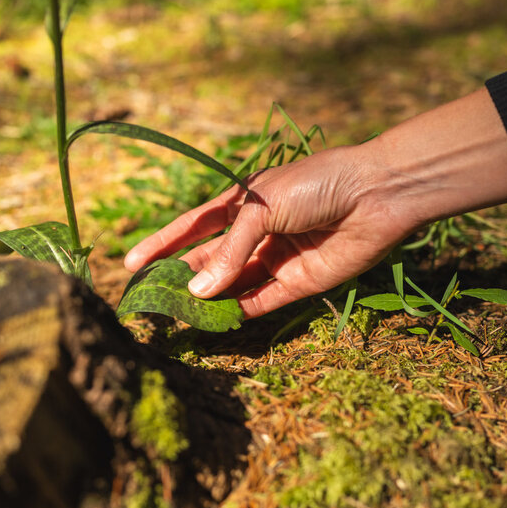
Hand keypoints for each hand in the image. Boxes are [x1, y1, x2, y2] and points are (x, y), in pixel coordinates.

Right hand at [124, 146, 422, 317]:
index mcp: (242, 203)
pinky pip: (259, 302)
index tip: (130, 264)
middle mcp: (255, 233)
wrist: (376, 193)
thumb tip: (197, 292)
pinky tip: (211, 323)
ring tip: (173, 318)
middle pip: (208, 261)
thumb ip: (228, 251)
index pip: (191, 227)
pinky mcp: (297, 283)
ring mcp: (274, 259)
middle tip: (149, 301)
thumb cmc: (316, 184)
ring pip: (230, 286)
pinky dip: (235, 313)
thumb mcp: (261, 207)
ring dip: (204, 301)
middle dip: (179, 279)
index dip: (161, 244)